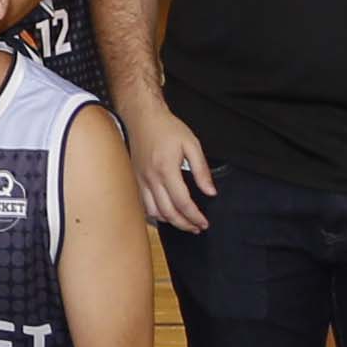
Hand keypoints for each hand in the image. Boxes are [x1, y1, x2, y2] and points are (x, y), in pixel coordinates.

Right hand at [123, 101, 216, 232]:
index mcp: (166, 169)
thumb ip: (202, 170)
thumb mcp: (191, 144)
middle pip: (168, 212)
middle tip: (197, 228)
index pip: (182, 202)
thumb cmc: (168, 128)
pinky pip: (144, 205)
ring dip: (170, 222)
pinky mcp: (135, 180)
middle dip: (185, 224)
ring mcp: (140, 180)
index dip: (195, 217)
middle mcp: (151, 178)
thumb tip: (210, 192)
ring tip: (184, 223)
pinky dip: (156, 214)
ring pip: (154, 212)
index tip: (204, 223)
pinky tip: (167, 214)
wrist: (142, 117)